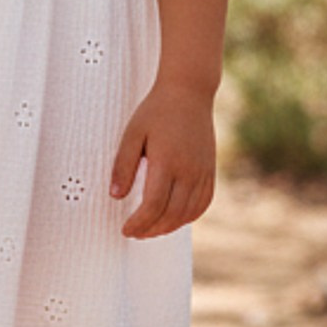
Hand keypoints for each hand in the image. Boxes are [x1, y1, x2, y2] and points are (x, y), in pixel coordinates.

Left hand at [110, 79, 217, 238]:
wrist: (189, 93)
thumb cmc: (157, 111)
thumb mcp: (132, 133)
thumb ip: (123, 165)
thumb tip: (115, 195)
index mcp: (167, 161)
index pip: (153, 206)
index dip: (138, 223)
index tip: (125, 230)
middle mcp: (189, 170)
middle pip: (171, 215)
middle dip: (151, 230)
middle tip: (135, 233)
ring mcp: (203, 172)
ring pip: (188, 213)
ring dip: (169, 227)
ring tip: (150, 230)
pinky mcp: (210, 171)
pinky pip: (203, 203)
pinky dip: (188, 217)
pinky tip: (174, 218)